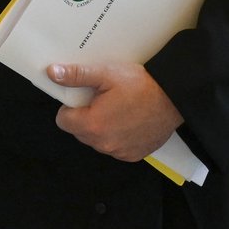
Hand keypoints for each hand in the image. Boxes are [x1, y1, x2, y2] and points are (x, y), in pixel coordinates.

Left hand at [47, 62, 183, 161]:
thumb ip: (76, 75)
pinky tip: (128, 121)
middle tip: (102, 100)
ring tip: (117, 109)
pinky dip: (117, 137)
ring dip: (101, 128)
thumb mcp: (106, 73)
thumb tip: (52, 73)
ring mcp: (119, 152)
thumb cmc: (141, 85)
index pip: (63, 121)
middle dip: (85, 117)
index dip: (70, 107)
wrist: (175, 97)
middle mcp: (104, 144)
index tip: (83, 98)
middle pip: (79, 132)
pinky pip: (115, 147)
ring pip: (97, 141)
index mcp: (93, 124)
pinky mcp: (133, 155)